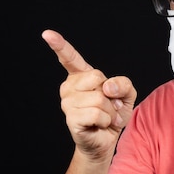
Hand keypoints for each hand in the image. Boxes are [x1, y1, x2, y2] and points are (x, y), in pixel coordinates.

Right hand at [41, 29, 136, 158]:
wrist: (107, 139)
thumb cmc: (113, 114)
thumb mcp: (126, 94)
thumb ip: (123, 83)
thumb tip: (107, 86)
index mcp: (80, 76)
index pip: (69, 58)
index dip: (59, 45)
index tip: (47, 34)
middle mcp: (69, 87)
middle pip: (98, 78)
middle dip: (111, 94)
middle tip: (108, 105)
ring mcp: (67, 103)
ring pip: (100, 98)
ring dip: (111, 111)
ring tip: (105, 117)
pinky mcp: (71, 119)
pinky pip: (97, 114)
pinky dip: (106, 120)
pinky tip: (100, 124)